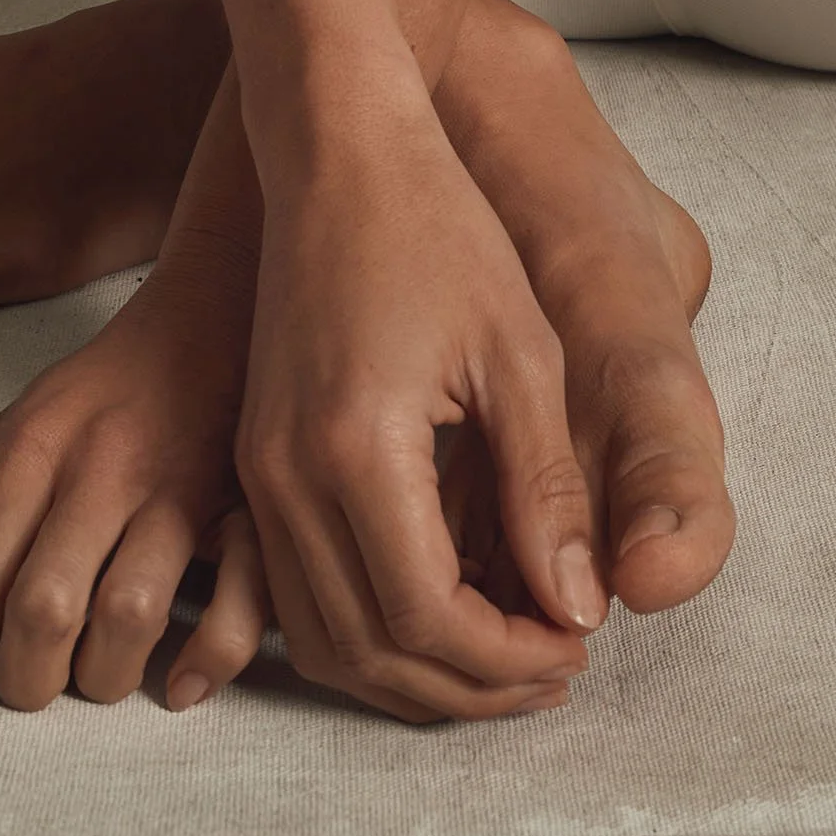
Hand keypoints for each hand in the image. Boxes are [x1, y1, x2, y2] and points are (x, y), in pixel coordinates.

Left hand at [0, 231, 269, 711]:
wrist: (209, 317)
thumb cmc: (98, 395)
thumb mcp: (7, 430)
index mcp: (31, 447)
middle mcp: (99, 468)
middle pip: (44, 609)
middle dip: (26, 677)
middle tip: (33, 677)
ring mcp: (178, 489)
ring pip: (130, 615)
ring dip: (104, 676)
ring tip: (97, 672)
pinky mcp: (246, 506)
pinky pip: (241, 600)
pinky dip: (210, 657)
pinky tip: (181, 684)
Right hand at [236, 78, 605, 723]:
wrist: (340, 151)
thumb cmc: (438, 228)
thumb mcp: (519, 353)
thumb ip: (544, 490)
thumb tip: (578, 608)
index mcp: (356, 450)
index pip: (429, 617)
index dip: (509, 656)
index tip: (579, 645)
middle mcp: (287, 478)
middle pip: (369, 649)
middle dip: (469, 684)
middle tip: (555, 672)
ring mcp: (261, 472)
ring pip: (322, 639)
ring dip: (415, 672)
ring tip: (507, 657)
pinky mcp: (257, 459)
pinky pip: (296, 590)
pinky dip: (368, 628)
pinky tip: (439, 613)